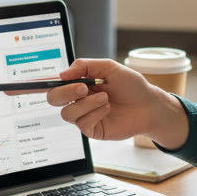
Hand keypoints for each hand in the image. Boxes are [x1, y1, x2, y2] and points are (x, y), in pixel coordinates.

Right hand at [43, 59, 190, 148]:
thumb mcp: (109, 67)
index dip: (47, 83)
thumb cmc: (131, 85)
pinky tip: (108, 108)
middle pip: (54, 99)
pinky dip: (95, 114)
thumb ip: (85, 65)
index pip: (56, 84)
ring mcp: (85, 116)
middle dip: (65, 92)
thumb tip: (62, 74)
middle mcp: (79, 100)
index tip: (50, 79)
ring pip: (67, 113)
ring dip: (86, 104)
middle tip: (83, 88)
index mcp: (80, 84)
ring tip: (105, 98)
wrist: (149, 105)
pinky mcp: (93, 130)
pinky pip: (82, 124)